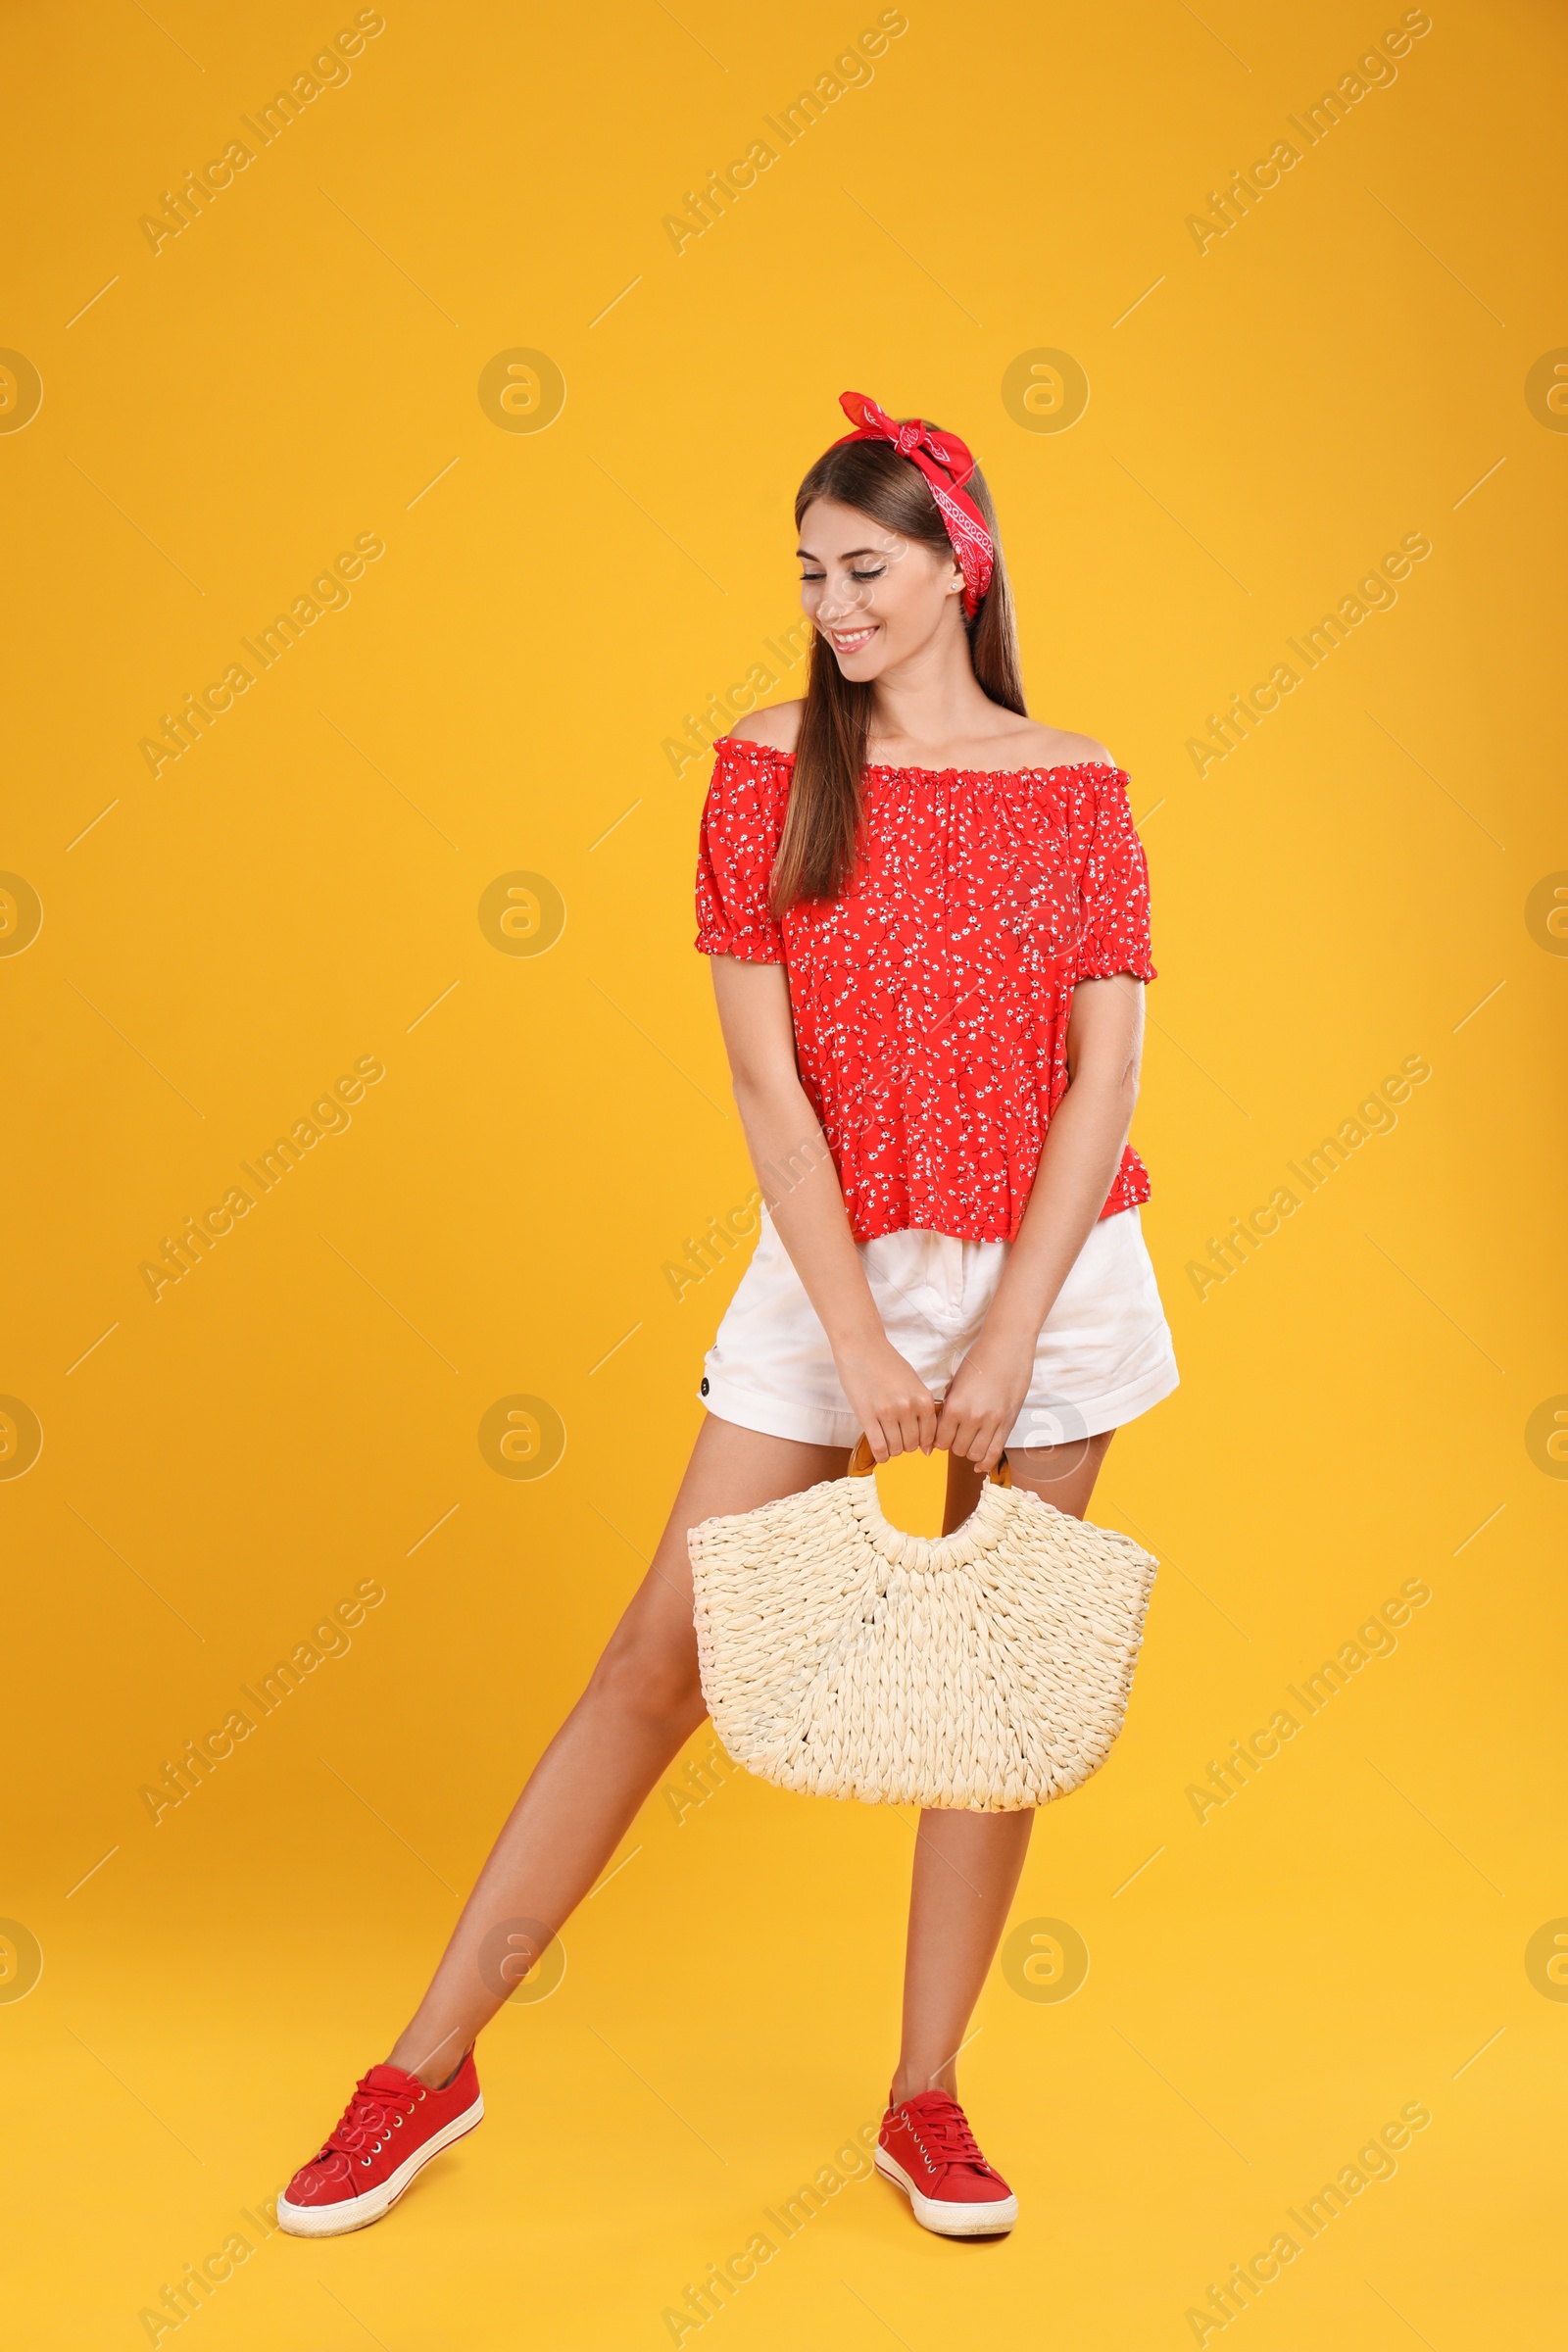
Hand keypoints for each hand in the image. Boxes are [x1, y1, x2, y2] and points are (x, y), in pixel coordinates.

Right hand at [834, 1335, 938, 1460]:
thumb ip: (922, 1409)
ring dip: (893, 1450)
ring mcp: (888, 1412)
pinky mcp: (867, 1416)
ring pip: (896, 1449)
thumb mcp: (914, 1383)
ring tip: (887, 1441)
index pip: (930, 1435)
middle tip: (898, 1438)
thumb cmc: (887, 1363)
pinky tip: (880, 1452)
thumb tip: (928, 1447)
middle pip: (913, 1444)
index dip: (923, 1443)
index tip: (915, 1442)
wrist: (862, 1347)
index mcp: (923, 1398)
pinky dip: (881, 1455)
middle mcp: (908, 1407)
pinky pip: (879, 1447)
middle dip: (906, 1446)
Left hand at [934, 1331, 1034, 1473]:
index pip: (940, 1440)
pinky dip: (985, 1463)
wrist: (1006, 1348)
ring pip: (975, 1454)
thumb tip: (939, 1428)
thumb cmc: (978, 1361)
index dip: (939, 1441)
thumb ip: (948, 1407)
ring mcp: (992, 1423)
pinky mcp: (1007, 1423)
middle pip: (957, 1450)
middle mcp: (972, 1418)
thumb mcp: (955, 1384)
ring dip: (970, 1452)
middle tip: (957, 1437)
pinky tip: (979, 1465)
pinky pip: (994, 1453)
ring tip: (970, 1442)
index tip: (941, 1437)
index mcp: (955, 1407)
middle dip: (955, 1446)